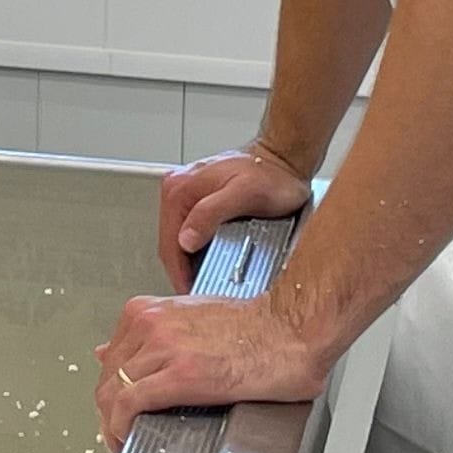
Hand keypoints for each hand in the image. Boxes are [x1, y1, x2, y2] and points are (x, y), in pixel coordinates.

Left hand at [94, 289, 332, 444]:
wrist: (292, 328)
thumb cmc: (256, 327)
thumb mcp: (190, 318)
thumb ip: (151, 336)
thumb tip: (110, 352)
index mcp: (151, 312)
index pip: (110, 358)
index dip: (110, 389)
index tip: (117, 409)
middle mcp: (151, 326)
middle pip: (107, 377)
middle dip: (108, 411)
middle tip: (120, 432)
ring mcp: (164, 349)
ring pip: (112, 393)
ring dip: (112, 424)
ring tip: (124, 442)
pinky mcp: (181, 375)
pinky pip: (130, 405)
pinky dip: (120, 427)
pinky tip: (128, 441)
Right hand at [156, 142, 312, 292]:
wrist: (284, 159)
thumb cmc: (271, 175)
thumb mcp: (244, 194)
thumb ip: (210, 213)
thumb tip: (185, 240)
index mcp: (180, 189)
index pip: (169, 243)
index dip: (179, 273)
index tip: (192, 293)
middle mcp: (177, 190)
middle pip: (172, 243)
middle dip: (184, 270)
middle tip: (201, 293)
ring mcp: (187, 195)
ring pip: (181, 240)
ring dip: (191, 262)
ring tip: (208, 282)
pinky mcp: (199, 200)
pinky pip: (192, 232)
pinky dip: (200, 250)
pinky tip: (214, 261)